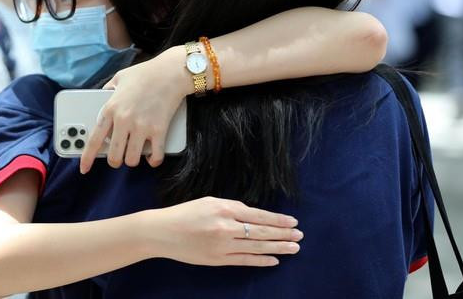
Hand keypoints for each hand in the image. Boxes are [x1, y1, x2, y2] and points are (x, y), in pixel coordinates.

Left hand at [80, 46, 190, 172]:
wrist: (170, 72)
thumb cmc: (145, 73)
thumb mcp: (119, 78)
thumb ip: (107, 90)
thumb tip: (102, 97)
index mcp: (110, 108)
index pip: (94, 140)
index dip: (87, 158)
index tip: (84, 168)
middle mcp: (124, 120)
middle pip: (113, 156)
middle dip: (114, 160)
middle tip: (118, 157)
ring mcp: (142, 127)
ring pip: (132, 159)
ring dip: (132, 160)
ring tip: (134, 154)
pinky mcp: (159, 130)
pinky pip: (155, 155)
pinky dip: (153, 160)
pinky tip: (152, 158)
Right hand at [145, 196, 301, 266]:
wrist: (162, 232)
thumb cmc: (184, 213)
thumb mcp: (209, 202)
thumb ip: (231, 208)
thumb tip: (253, 215)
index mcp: (224, 209)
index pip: (258, 215)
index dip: (278, 219)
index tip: (293, 222)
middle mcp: (226, 227)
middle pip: (261, 231)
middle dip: (283, 234)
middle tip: (300, 236)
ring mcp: (223, 246)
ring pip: (256, 247)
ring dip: (277, 248)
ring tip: (294, 248)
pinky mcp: (218, 259)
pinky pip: (245, 261)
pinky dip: (261, 260)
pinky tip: (274, 260)